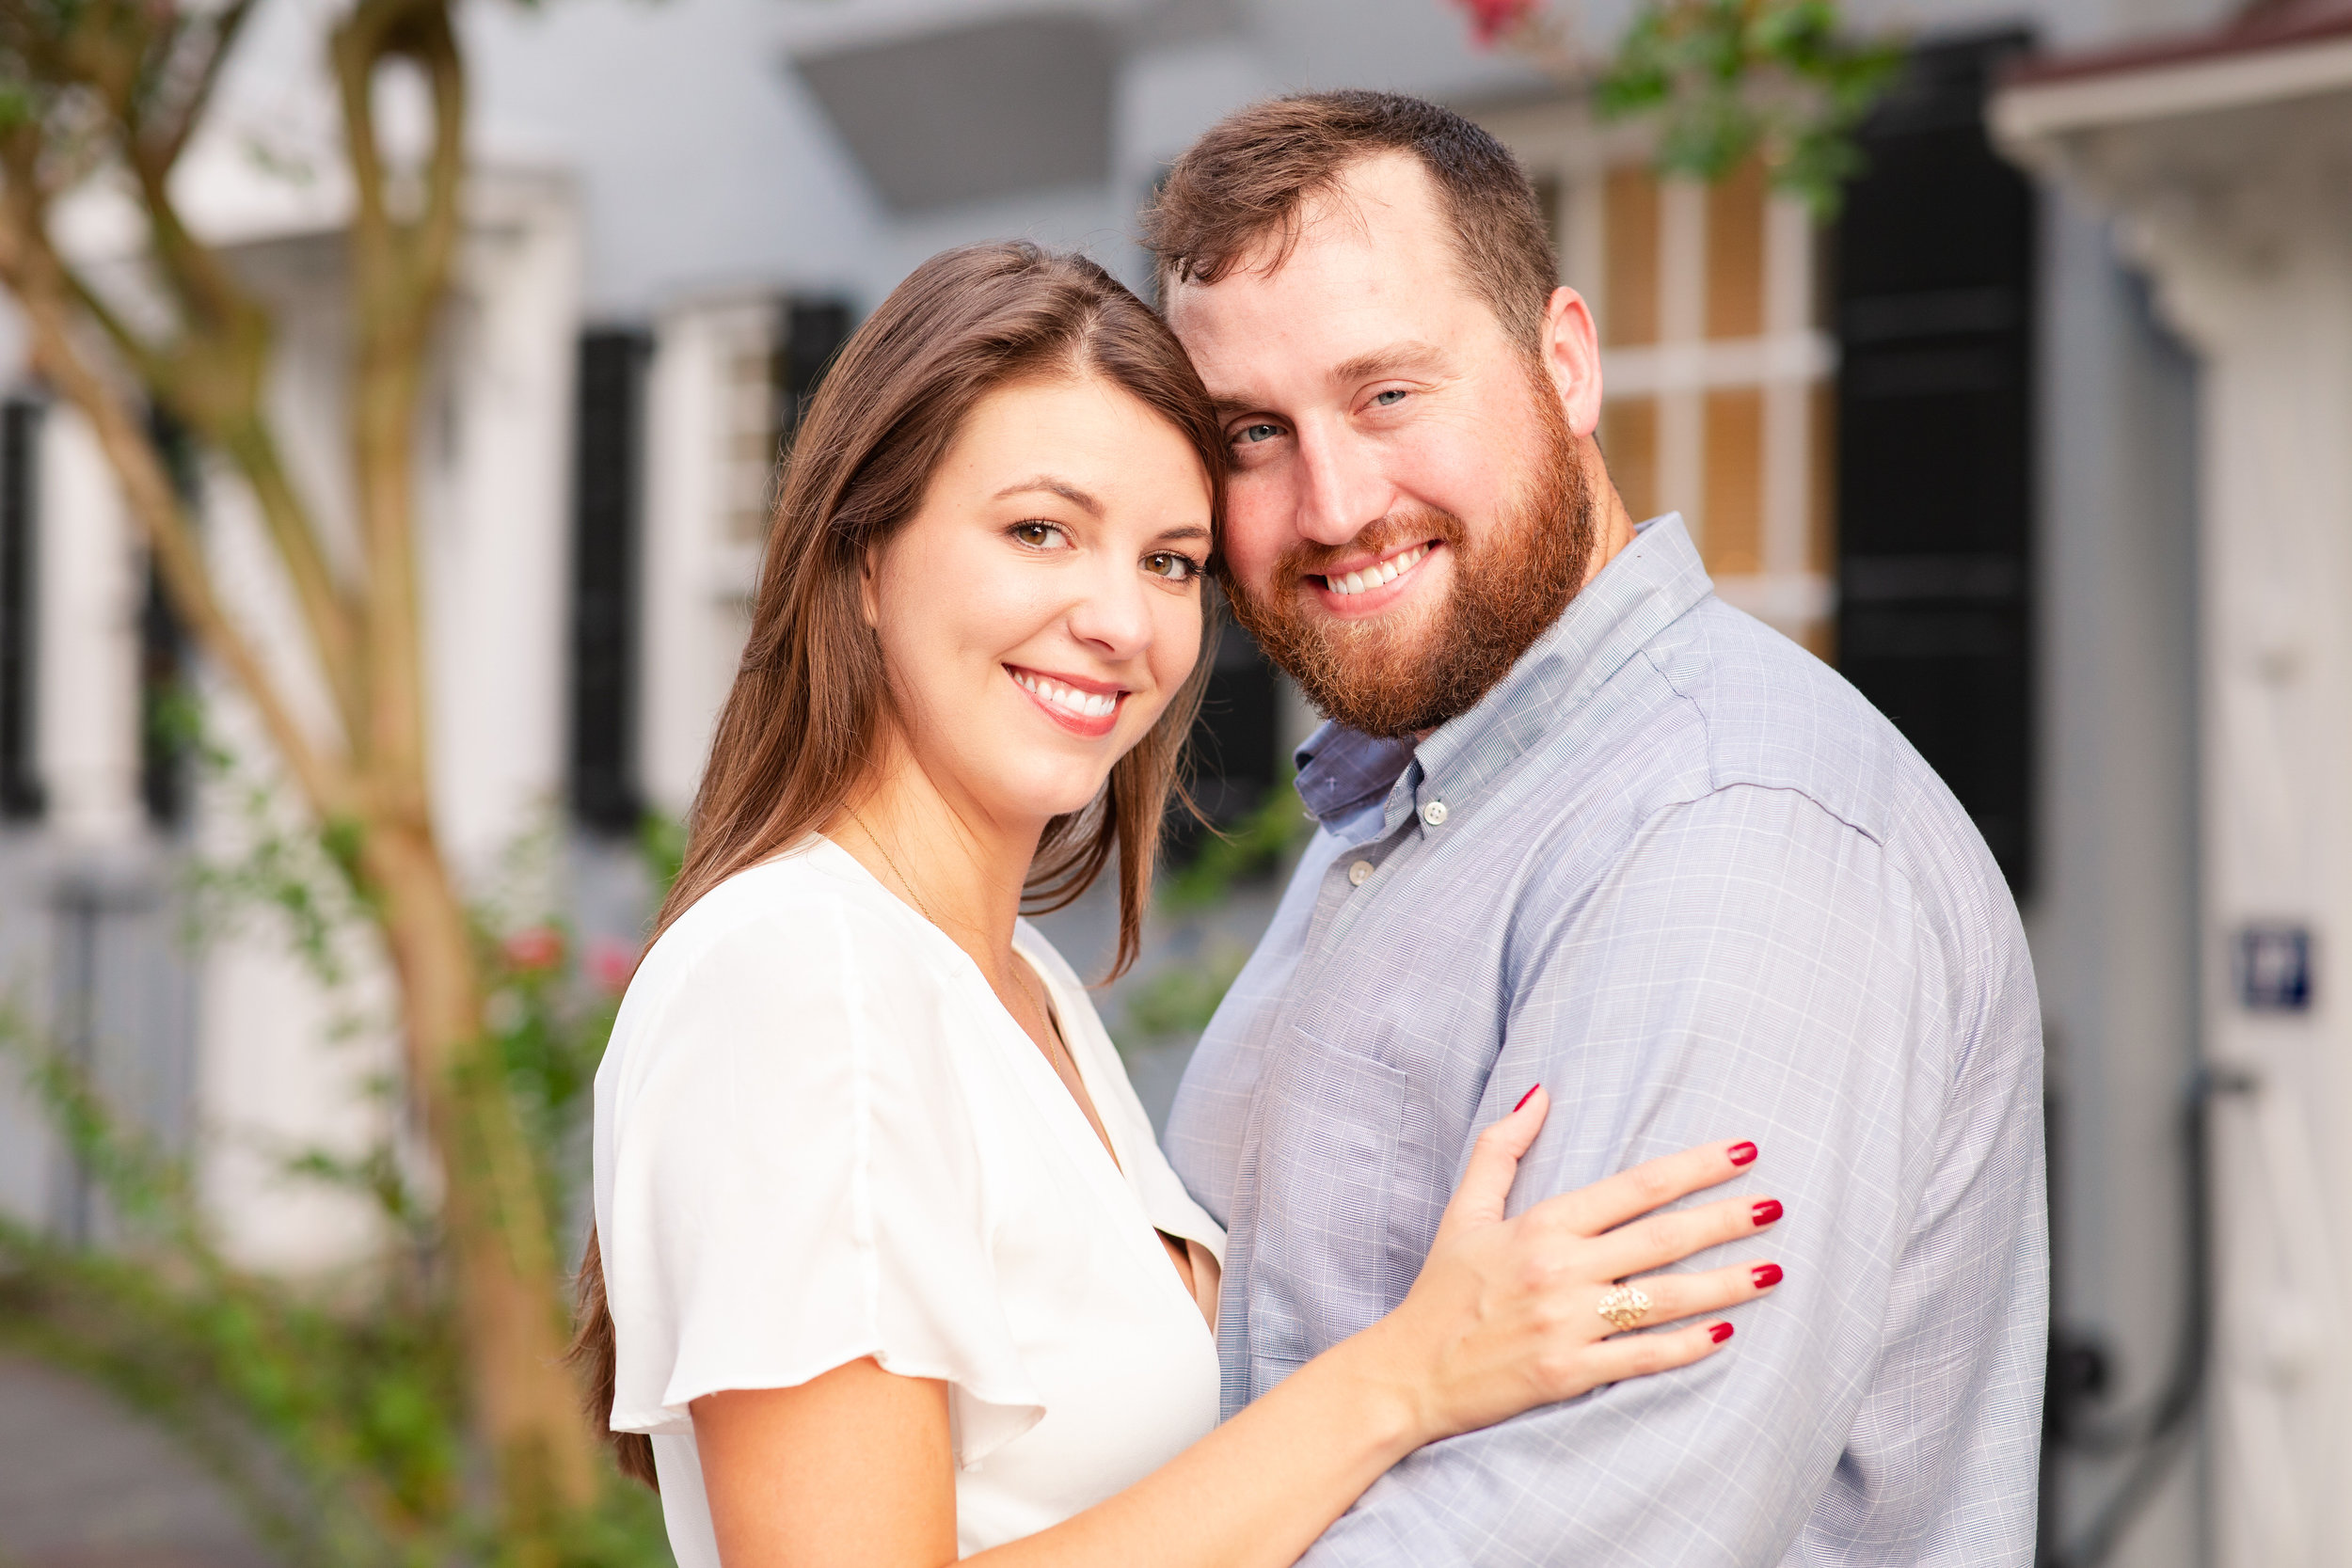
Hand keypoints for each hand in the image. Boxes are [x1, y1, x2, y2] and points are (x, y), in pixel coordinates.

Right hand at [1361, 1087, 1779, 1443]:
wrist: (1409, 1373)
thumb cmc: (1442, 1290)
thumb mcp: (1464, 1211)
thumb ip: (1502, 1148)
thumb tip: (1539, 1093)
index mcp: (1540, 1225)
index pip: (1635, 1187)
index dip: (1694, 1168)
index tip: (1742, 1153)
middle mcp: (1559, 1270)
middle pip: (1662, 1238)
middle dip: (1726, 1219)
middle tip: (1776, 1206)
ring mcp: (1567, 1324)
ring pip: (1665, 1298)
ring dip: (1725, 1284)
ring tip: (1773, 1270)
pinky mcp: (1569, 1373)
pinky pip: (1643, 1356)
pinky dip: (1686, 1346)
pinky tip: (1725, 1334)